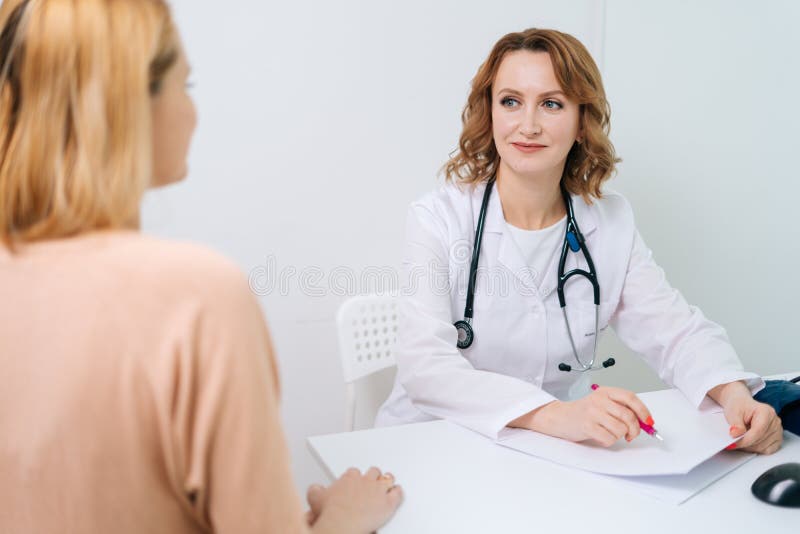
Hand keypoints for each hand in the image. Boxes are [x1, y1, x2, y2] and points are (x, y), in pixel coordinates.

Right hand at [307, 466, 402, 533]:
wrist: (342, 523)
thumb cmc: (330, 512)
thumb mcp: (314, 497)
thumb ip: (315, 489)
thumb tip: (315, 488)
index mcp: (349, 477)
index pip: (355, 472)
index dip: (356, 477)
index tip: (355, 481)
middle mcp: (365, 480)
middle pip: (373, 472)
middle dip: (373, 476)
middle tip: (372, 482)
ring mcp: (378, 490)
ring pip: (387, 479)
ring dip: (387, 481)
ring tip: (387, 483)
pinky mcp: (388, 503)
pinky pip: (397, 493)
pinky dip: (398, 492)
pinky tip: (398, 492)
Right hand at [511, 386, 652, 446]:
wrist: (559, 417)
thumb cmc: (584, 412)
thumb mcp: (602, 404)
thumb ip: (621, 409)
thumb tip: (645, 422)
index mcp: (605, 391)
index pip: (630, 397)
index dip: (643, 410)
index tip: (648, 421)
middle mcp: (599, 400)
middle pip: (628, 416)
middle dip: (635, 429)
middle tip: (632, 435)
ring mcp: (592, 412)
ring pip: (620, 429)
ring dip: (619, 436)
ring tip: (610, 433)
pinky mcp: (587, 426)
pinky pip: (609, 438)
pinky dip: (609, 441)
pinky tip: (601, 436)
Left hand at [709, 381, 782, 454]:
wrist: (742, 405)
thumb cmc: (739, 406)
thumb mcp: (733, 412)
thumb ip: (735, 424)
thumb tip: (735, 434)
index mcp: (766, 412)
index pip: (757, 431)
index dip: (745, 440)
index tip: (733, 444)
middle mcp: (775, 421)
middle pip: (760, 441)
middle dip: (745, 444)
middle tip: (733, 442)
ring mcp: (778, 430)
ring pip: (763, 447)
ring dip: (750, 447)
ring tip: (740, 439)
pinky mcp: (777, 438)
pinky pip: (768, 450)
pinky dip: (756, 449)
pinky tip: (749, 442)